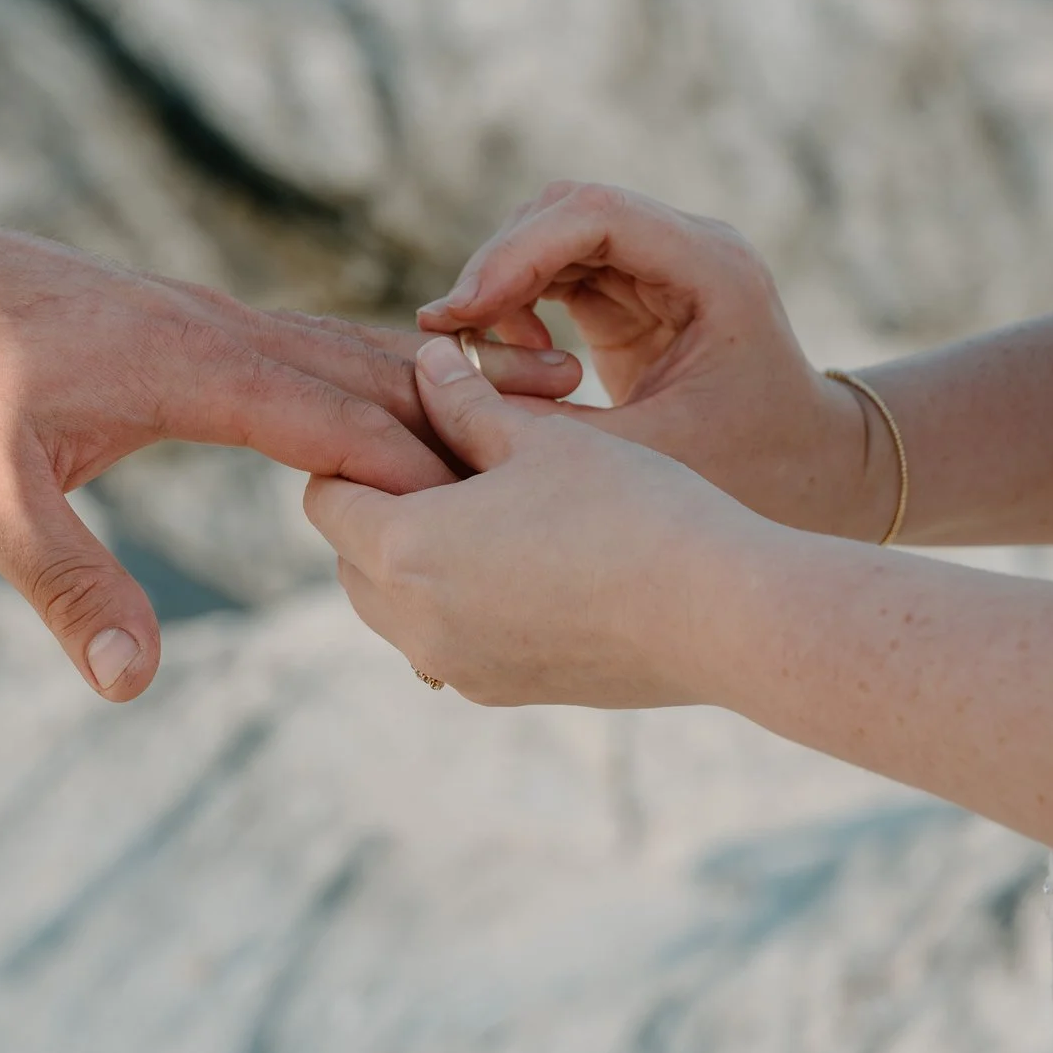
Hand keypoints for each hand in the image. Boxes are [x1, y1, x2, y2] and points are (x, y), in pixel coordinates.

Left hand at [0, 214, 577, 700]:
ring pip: (343, 347)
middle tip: (576, 415)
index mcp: (188, 366)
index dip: (419, 458)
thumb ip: (65, 580)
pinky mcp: (190, 325)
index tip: (512, 493)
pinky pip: (305, 344)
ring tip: (538, 384)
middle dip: (465, 397)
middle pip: (364, 368)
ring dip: (435, 373)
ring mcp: (205, 319)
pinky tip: (411, 386)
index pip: (330, 417)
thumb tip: (135, 684)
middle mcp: (214, 330)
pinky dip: (374, 365)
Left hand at [306, 336, 787, 706]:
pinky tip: (532, 556)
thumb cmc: (633, 509)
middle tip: (452, 456)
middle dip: (385, 505)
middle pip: (353, 554)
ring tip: (494, 504)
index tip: (410, 421)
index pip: (326, 496)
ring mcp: (458, 668)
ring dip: (421, 556)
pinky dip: (462, 599)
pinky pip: (448, 638)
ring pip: (396, 604)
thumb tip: (424, 360)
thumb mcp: (541, 436)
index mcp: (405, 550)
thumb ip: (464, 400)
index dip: (358, 451)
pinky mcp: (504, 692)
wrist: (725, 616)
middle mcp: (414, 625)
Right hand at [418, 182, 892, 539]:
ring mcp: (663, 265)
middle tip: (449, 332)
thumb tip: (446, 389)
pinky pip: (560, 271)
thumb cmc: (759, 477)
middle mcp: (688, 248)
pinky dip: (520, 302)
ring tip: (475, 350)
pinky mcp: (638, 294)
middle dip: (499, 263)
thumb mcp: (654, 458)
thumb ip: (552, 424)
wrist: (825, 482)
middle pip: (565, 210)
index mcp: (711, 269)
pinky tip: (509, 354)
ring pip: (554, 234)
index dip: (515, 253)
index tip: (460, 314)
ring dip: (504, 281)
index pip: (594, 215)